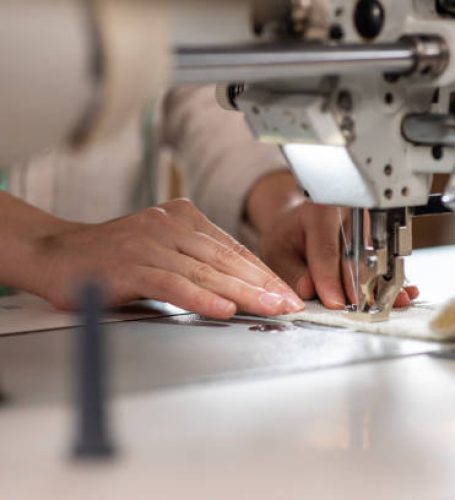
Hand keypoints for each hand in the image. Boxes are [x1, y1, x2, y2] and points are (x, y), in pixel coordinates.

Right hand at [30, 199, 303, 317]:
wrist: (59, 253)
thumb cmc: (114, 258)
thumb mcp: (163, 251)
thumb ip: (195, 263)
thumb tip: (237, 289)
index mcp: (183, 218)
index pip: (231, 249)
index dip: (261, 273)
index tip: (285, 293)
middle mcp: (170, 224)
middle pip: (225, 258)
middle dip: (262, 284)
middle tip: (290, 303)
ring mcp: (150, 241)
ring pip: (205, 270)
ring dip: (241, 291)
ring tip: (270, 308)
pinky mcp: (130, 264)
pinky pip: (172, 283)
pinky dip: (200, 297)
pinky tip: (223, 309)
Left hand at [247, 171, 418, 309]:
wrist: (298, 220)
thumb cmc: (287, 235)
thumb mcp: (277, 252)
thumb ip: (291, 272)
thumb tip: (309, 290)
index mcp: (320, 212)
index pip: (326, 250)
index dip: (330, 279)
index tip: (334, 302)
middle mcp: (349, 215)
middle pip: (356, 256)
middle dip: (356, 288)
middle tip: (357, 312)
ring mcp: (367, 226)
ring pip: (374, 261)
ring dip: (378, 287)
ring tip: (381, 308)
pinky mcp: (377, 238)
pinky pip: (384, 262)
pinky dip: (389, 282)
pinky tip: (401, 295)